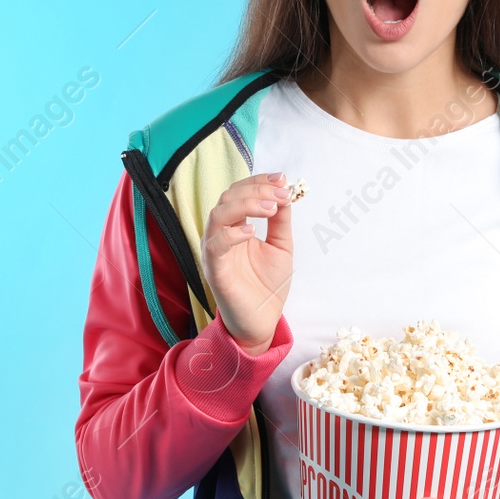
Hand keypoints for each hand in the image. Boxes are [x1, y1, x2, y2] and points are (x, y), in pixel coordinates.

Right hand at [200, 172, 292, 349]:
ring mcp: (215, 251)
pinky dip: (232, 233)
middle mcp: (221, 234)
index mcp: (235, 226)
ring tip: (270, 208)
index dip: (259, 181)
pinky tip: (251, 231)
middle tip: (281, 194)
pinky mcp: (214, 269)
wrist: (263, 320)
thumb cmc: (267, 285)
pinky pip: (215, 245)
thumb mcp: (281, 246)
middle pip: (228, 197)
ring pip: (218, 215)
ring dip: (246, 205)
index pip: (240, 192)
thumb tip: (285, 193)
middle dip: (256, 189)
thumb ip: (280, 221)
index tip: (282, 179)